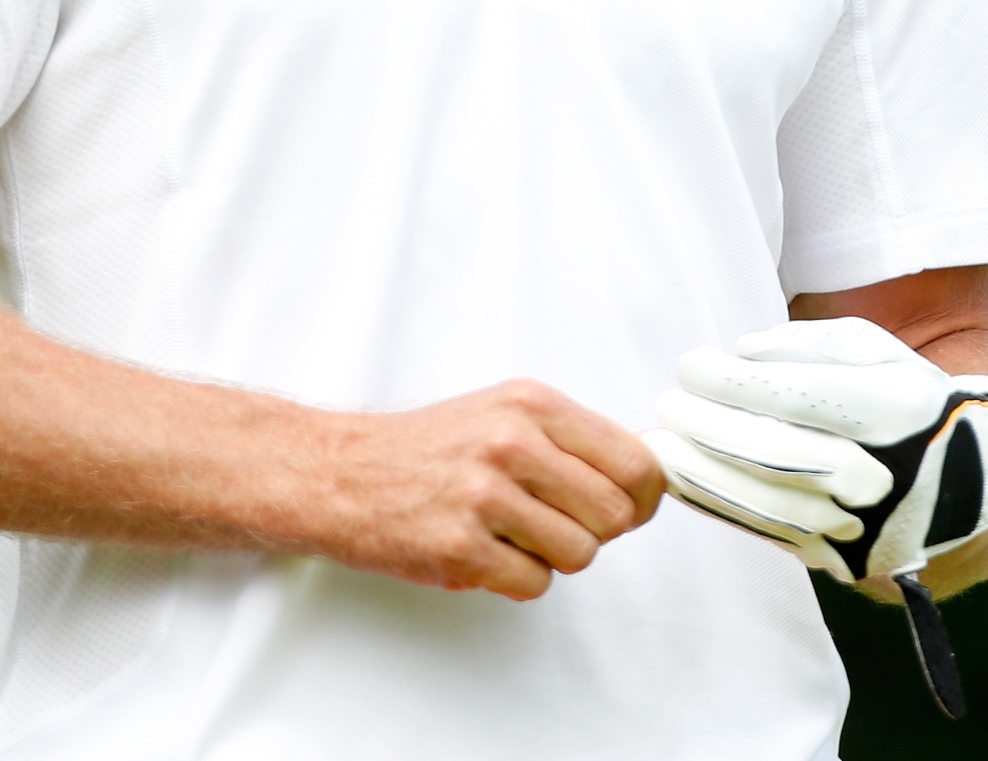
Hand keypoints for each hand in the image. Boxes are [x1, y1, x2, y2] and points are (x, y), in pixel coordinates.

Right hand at [308, 379, 662, 599]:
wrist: (342, 474)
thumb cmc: (429, 447)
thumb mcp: (506, 412)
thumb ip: (572, 439)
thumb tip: (645, 475)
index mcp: (533, 405)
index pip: (635, 461)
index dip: (643, 496)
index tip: (630, 507)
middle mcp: (512, 444)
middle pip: (614, 515)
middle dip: (595, 530)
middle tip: (559, 524)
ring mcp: (484, 497)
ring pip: (579, 553)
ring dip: (554, 556)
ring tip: (513, 535)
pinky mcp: (459, 548)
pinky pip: (533, 583)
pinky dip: (517, 579)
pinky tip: (486, 552)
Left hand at [641, 317, 987, 585]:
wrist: (956, 487)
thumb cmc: (901, 401)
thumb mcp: (875, 352)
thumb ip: (808, 342)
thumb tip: (743, 352)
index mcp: (892, 411)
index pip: (799, 397)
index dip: (735, 382)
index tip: (692, 364)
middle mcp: (877, 473)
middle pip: (776, 452)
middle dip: (708, 427)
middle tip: (666, 402)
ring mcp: (856, 522)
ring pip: (764, 501)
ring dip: (700, 473)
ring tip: (658, 444)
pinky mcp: (833, 557)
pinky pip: (762, 531)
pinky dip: (715, 505)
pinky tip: (680, 478)